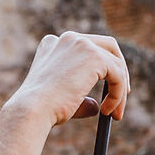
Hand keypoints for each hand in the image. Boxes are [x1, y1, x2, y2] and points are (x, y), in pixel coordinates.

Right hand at [8, 32, 129, 131]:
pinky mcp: (94, 56)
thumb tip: (96, 107)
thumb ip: (80, 97)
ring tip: (113, 115)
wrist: (31, 111)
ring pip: (116, 63)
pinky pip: (118, 75)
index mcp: (54, 44)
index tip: (108, 89)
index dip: (102, 67)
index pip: (88, 48)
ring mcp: (81, 44)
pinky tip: (106, 112)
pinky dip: (118, 95)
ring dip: (120, 90)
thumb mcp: (61, 100)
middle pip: (108, 46)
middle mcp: (68, 39)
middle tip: (123, 94)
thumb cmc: (41, 111)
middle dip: (119, 70)